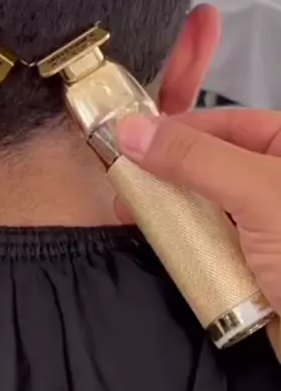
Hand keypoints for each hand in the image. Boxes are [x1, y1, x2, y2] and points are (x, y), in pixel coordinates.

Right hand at [115, 109, 280, 312]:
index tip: (128, 141)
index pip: (225, 123)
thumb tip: (134, 130)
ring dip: (174, 216)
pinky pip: (215, 247)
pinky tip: (164, 250)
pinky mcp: (258, 266)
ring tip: (134, 220)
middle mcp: (278, 183)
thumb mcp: (258, 193)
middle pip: (211, 166)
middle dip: (168, 176)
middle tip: (124, 187)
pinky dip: (190, 249)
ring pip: (209, 209)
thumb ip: (195, 159)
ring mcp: (269, 227)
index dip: (176, 130)